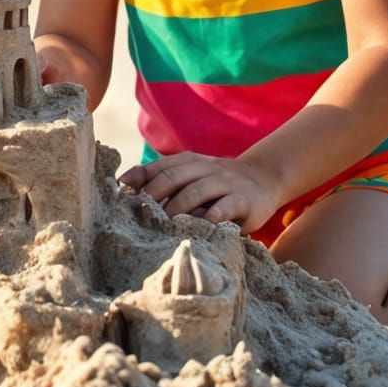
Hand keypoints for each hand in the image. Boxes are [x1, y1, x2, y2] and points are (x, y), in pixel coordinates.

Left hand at [120, 151, 280, 232]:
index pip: (161, 166)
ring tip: (164, 223)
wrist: (264, 178)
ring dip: (178, 206)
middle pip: (174, 177)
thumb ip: (165, 177)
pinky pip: (226, 206)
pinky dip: (213, 215)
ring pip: (197, 190)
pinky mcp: (244, 199)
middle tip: (140, 213)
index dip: (141, 178)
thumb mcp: (193, 175)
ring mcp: (226, 182)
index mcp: (190, 161)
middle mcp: (206, 168)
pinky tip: (202, 225)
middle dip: (154, 194)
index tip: (123, 192)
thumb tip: (126, 182)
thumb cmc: (218, 183)